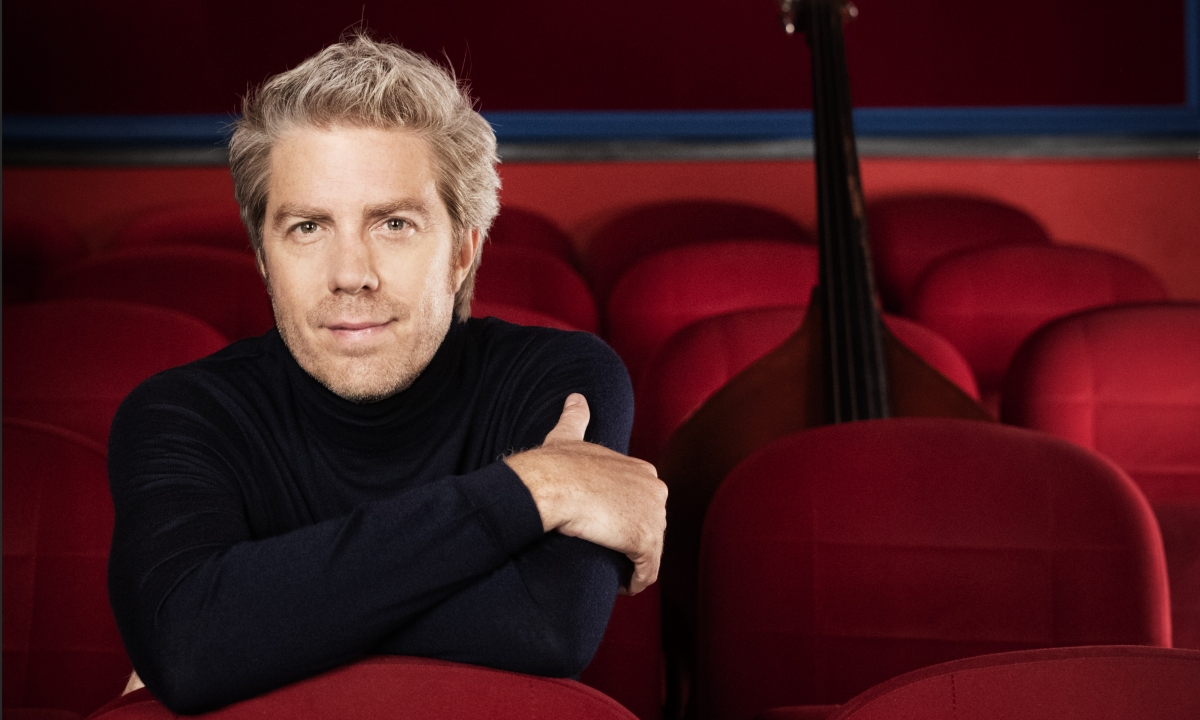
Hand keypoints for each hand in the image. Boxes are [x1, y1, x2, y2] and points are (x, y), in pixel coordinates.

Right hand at [505, 394, 666, 594]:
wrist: (547, 484)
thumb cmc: (554, 465)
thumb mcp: (568, 437)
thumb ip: (576, 418)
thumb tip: (576, 397)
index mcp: (643, 469)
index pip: (642, 504)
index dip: (626, 521)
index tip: (607, 532)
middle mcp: (656, 489)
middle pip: (650, 527)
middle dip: (633, 544)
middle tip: (609, 556)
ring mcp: (653, 514)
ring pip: (650, 551)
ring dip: (634, 566)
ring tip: (614, 575)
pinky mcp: (644, 540)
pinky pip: (648, 570)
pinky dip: (637, 582)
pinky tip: (623, 587)